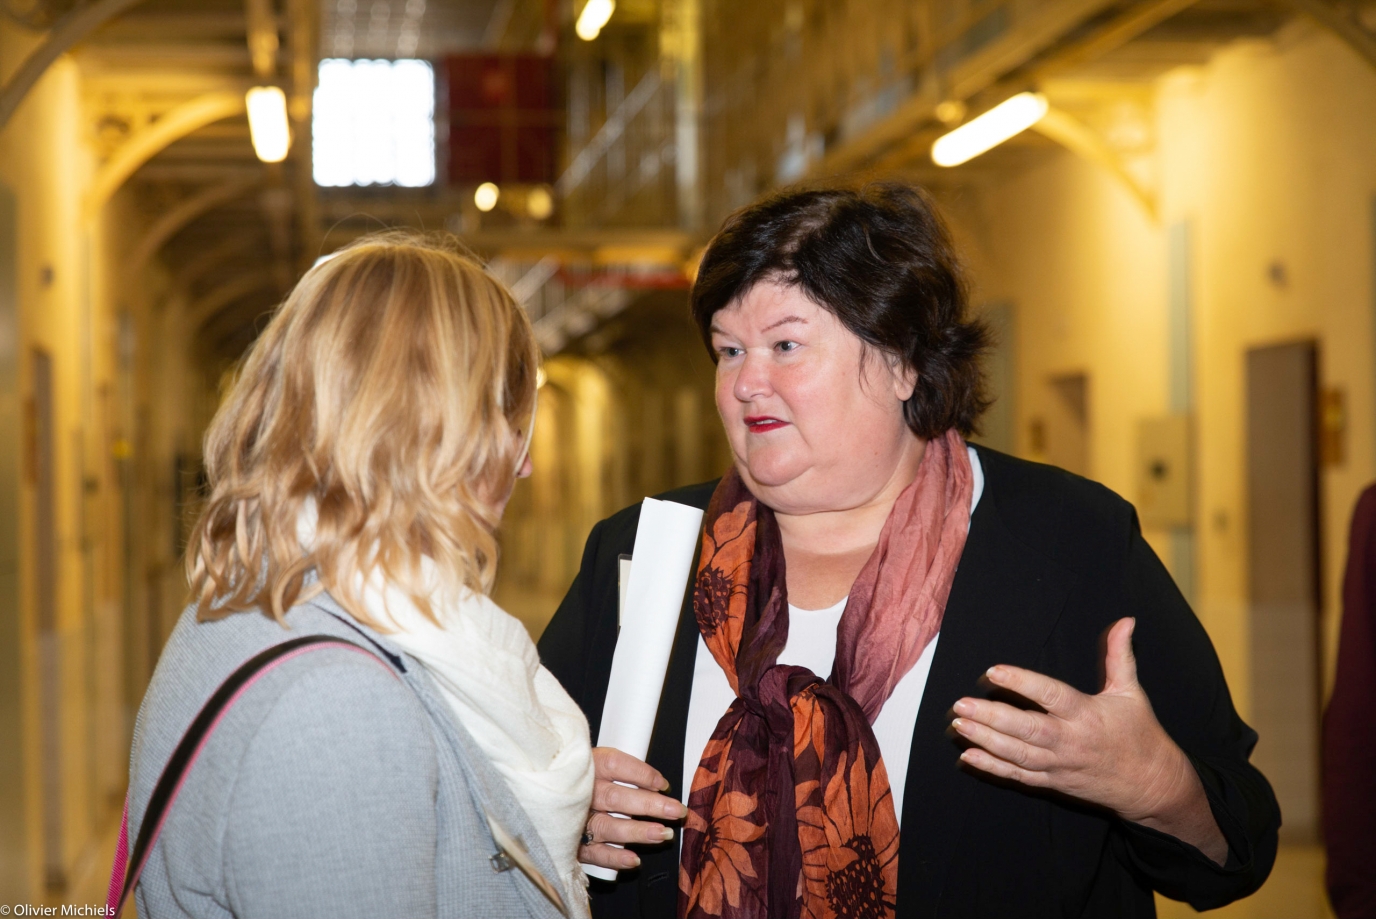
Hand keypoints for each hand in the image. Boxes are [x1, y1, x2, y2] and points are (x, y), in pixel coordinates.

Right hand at [579, 747, 688, 870]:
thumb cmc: (577, 778)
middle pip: (617, 798)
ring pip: (608, 827)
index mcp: (586, 767)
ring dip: (637, 832)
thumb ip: (619, 769)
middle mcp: (581, 793)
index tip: (663, 785)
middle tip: (676, 811)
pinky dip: (614, 858)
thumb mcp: (593, 761)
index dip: (642, 774)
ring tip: (662, 834)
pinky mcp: (572, 843)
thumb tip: (654, 784)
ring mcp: (575, 819)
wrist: (541, 796)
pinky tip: (634, 859)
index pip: (616, 765)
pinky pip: (593, 853)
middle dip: (650, 805)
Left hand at [951, 618, 1227, 863]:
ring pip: (1018, 754)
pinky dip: (993, 768)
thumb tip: (1126, 620)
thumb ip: (1120, 655)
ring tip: (959, 725)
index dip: (1021, 682)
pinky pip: (1019, 776)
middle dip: (991, 717)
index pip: (1050, 695)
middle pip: (1026, 730)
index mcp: (1086, 714)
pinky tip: (968, 757)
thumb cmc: (1140, 734)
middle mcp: (1070, 741)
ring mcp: (1060, 765)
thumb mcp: (1131, 692)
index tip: (993, 670)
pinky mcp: (1053, 782)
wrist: (1153, 785)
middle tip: (961, 703)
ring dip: (985, 741)